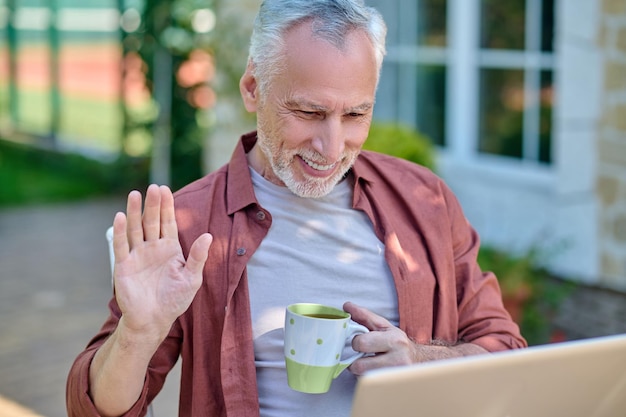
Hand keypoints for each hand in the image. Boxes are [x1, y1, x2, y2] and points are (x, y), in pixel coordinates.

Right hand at [112, 184, 211, 341]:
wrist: (154, 320)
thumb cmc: (175, 300)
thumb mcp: (192, 278)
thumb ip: (198, 257)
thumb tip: (209, 235)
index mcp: (170, 248)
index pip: (168, 222)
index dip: (167, 206)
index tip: (165, 189)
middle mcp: (153, 248)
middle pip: (152, 221)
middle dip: (153, 204)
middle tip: (153, 187)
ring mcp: (138, 255)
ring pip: (136, 228)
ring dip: (135, 212)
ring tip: (135, 194)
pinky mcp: (124, 265)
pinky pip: (122, 245)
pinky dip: (120, 231)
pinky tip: (121, 216)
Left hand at [344, 302, 487, 374]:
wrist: (419, 361)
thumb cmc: (397, 342)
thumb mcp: (384, 326)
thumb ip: (364, 316)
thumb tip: (347, 306)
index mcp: (394, 340)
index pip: (361, 342)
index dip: (355, 342)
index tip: (360, 342)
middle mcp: (398, 358)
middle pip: (359, 365)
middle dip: (355, 360)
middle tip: (362, 355)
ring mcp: (396, 375)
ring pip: (362, 377)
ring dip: (361, 371)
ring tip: (368, 364)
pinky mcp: (393, 386)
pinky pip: (369, 385)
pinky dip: (367, 379)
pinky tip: (374, 372)